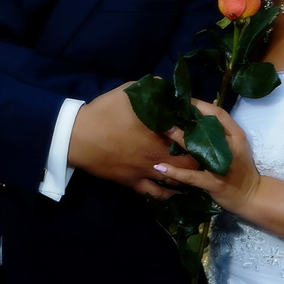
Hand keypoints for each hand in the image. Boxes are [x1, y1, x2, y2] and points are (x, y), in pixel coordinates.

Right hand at [70, 84, 201, 200]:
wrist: (78, 136)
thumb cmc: (104, 112)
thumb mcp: (129, 91)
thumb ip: (154, 89)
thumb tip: (169, 90)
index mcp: (161, 133)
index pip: (192, 138)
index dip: (203, 137)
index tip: (205, 132)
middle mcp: (158, 155)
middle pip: (191, 163)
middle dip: (200, 160)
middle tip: (203, 155)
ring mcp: (146, 172)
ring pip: (176, 181)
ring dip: (188, 178)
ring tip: (195, 174)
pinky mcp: (133, 182)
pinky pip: (155, 194)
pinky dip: (168, 195)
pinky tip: (174, 192)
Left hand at [153, 100, 261, 213]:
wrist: (252, 195)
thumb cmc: (241, 166)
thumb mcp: (236, 143)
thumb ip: (222, 128)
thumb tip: (206, 106)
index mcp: (236, 136)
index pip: (218, 114)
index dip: (199, 104)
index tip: (181, 99)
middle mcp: (230, 148)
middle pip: (207, 128)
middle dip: (186, 118)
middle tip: (166, 112)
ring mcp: (222, 166)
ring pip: (198, 149)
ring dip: (179, 138)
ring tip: (163, 130)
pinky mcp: (214, 183)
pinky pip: (191, 176)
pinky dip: (175, 172)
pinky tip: (160, 166)